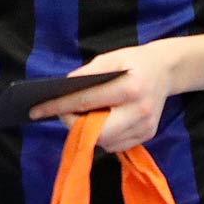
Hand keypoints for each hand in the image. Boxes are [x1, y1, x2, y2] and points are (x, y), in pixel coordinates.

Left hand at [26, 43, 179, 152]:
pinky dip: (101, 136)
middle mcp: (140, 111)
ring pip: (105, 142)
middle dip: (73, 124)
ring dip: (87, 132)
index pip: (86, 102)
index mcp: (130, 88)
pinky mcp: (148, 135)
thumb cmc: (133, 61)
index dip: (59, 107)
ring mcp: (145, 126)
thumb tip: (63, 90)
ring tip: (76, 117)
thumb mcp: (109, 58)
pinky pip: (116, 145)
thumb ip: (86, 74)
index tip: (37, 110)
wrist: (166, 70)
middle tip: (60, 114)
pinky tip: (95, 122)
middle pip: (97, 131)